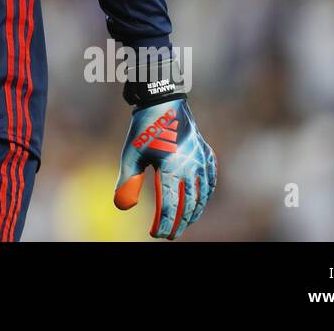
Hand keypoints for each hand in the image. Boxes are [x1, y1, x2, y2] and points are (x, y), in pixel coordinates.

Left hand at [113, 97, 216, 238]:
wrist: (163, 100)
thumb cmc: (144, 128)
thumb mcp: (131, 154)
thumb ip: (127, 182)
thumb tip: (123, 208)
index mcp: (171, 169)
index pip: (170, 206)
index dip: (164, 224)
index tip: (156, 234)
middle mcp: (190, 167)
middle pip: (188, 205)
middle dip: (179, 223)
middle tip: (170, 234)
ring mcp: (201, 161)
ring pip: (202, 195)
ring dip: (193, 212)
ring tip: (184, 222)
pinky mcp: (206, 154)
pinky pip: (210, 180)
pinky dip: (205, 194)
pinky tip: (200, 200)